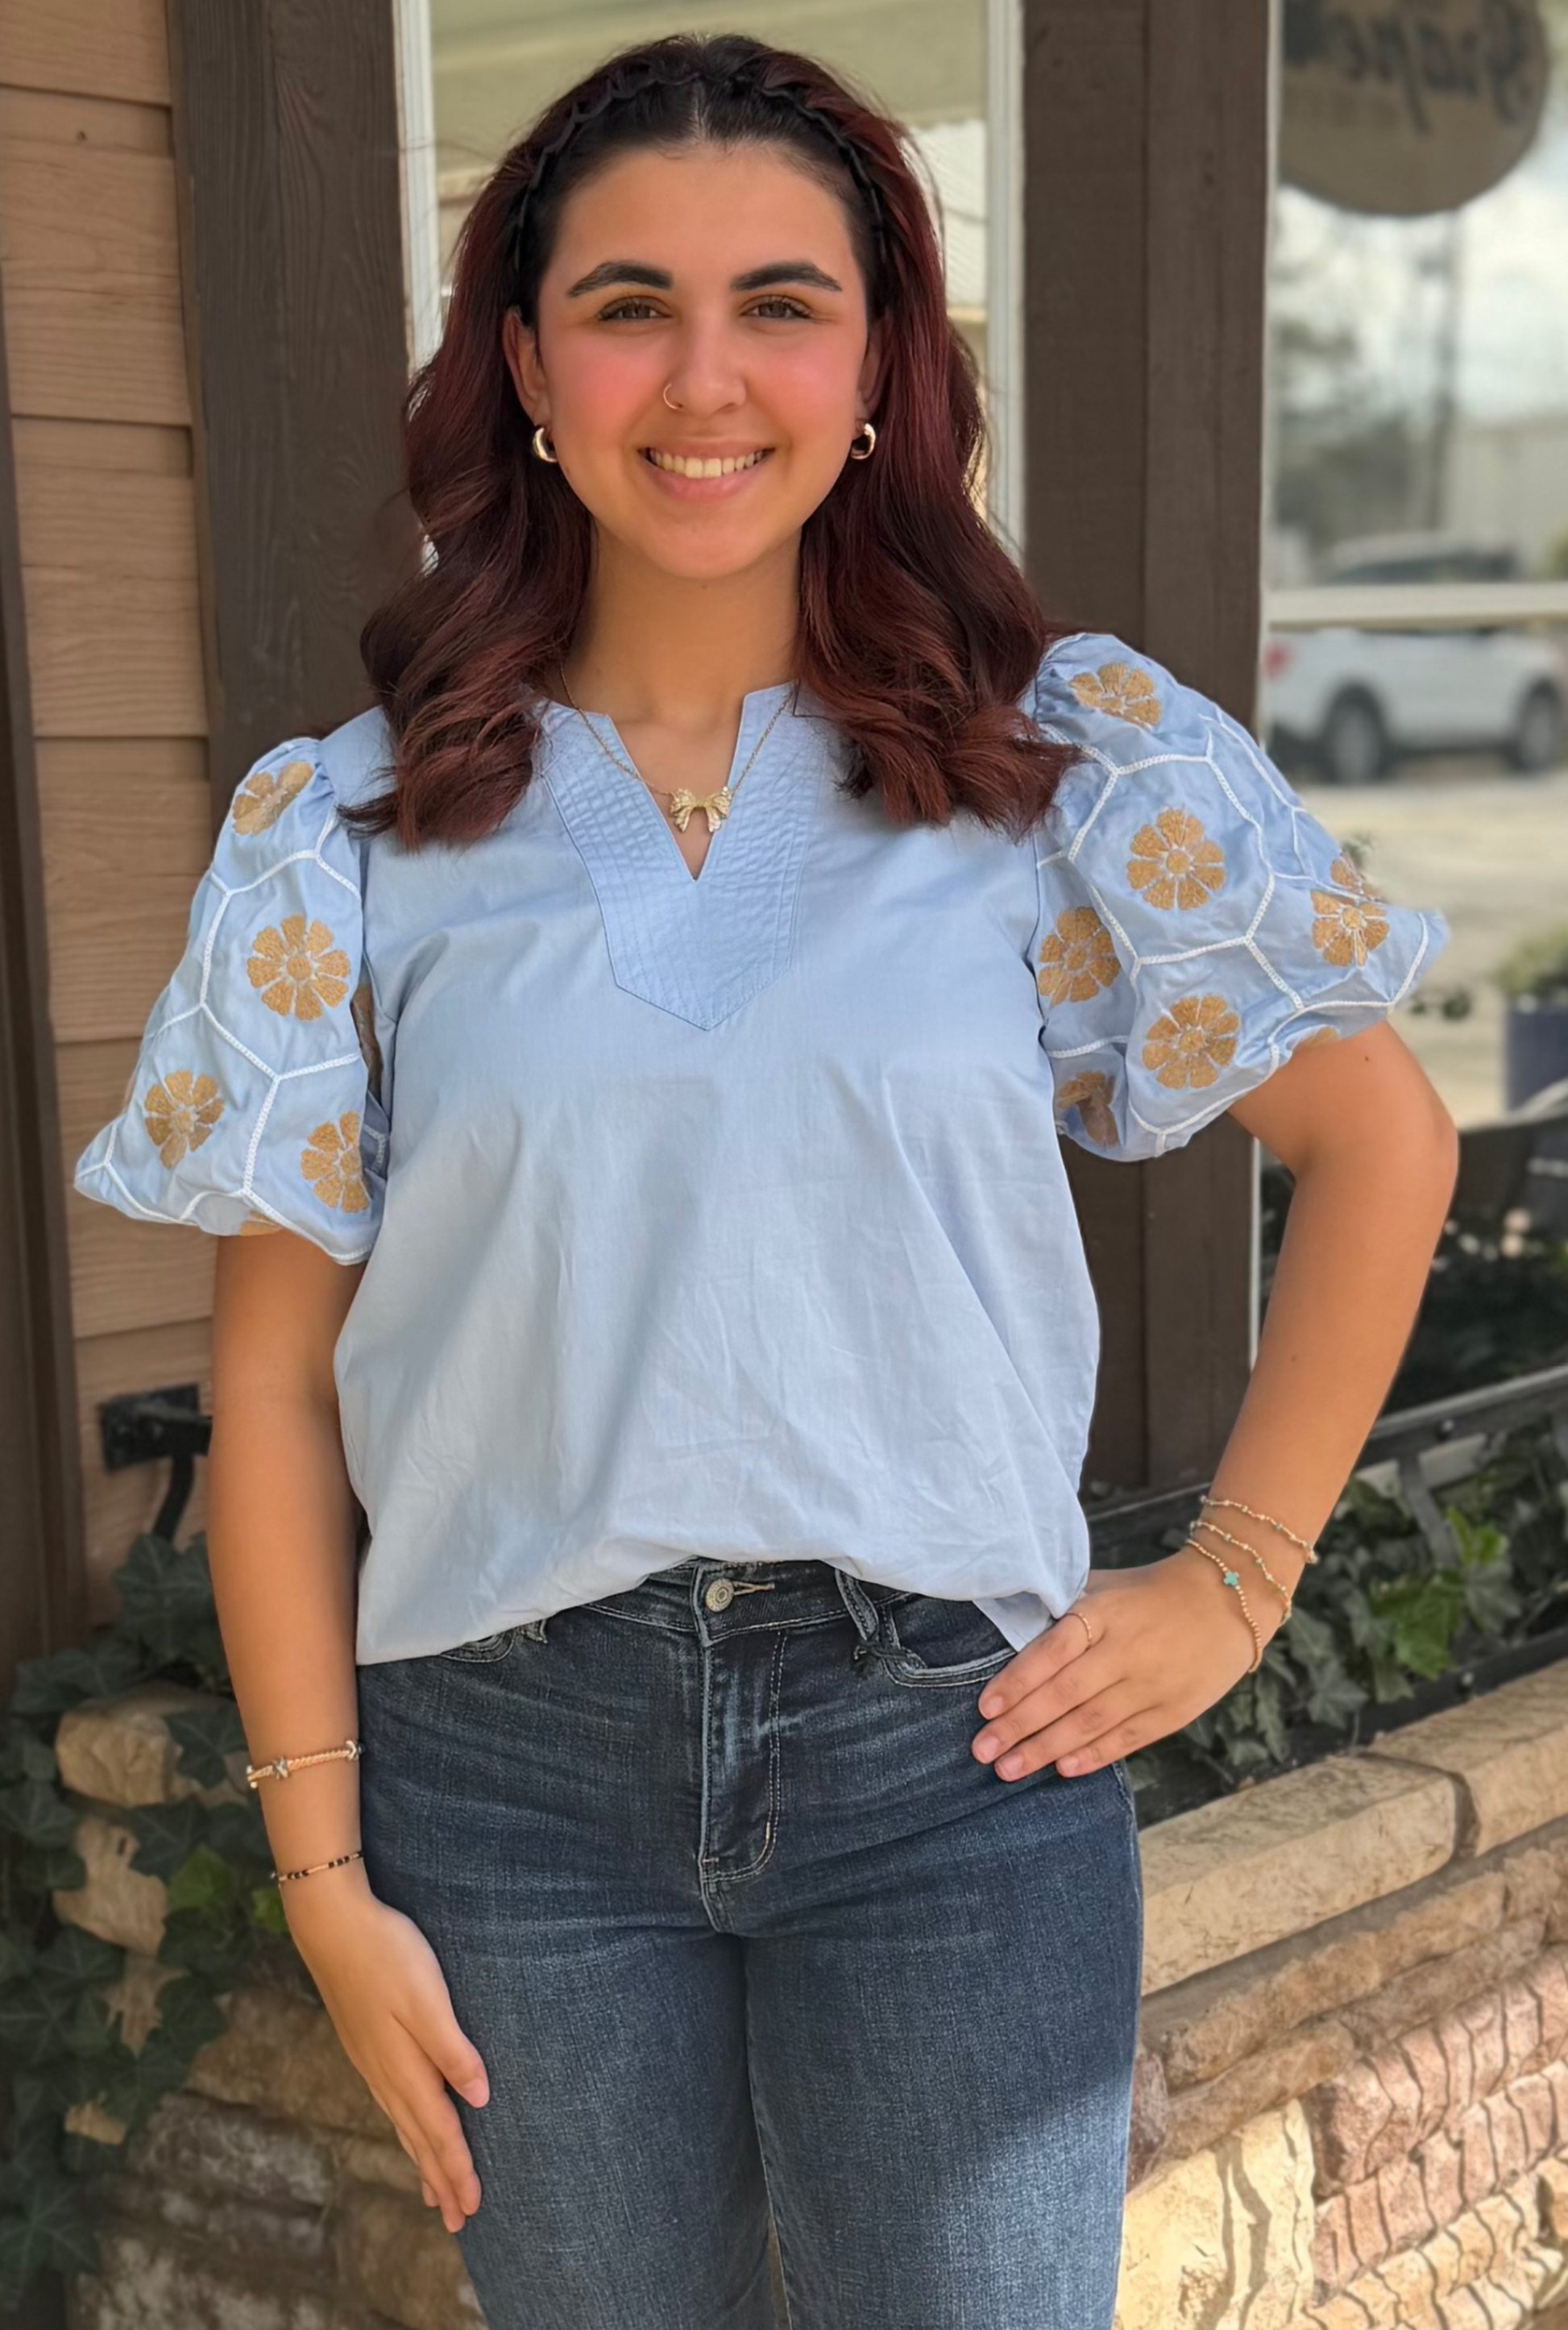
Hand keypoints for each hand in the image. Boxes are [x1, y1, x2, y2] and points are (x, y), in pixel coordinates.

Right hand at [283, 1878, 488, 2231]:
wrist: (332, 1924)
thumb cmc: (387, 1954)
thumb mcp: (427, 1998)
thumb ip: (452, 2049)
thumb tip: (479, 2098)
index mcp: (405, 2067)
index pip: (439, 2130)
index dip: (457, 2170)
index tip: (472, 2207)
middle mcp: (386, 2074)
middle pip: (419, 2138)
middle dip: (439, 2180)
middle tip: (458, 2219)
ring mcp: (372, 2062)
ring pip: (403, 2124)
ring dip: (421, 2160)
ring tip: (433, 2193)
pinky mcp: (365, 2045)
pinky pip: (391, 2104)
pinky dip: (405, 2129)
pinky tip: (407, 2128)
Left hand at [969, 1545, 1275, 1780]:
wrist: (1226, 1601)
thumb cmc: (1148, 1593)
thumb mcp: (1104, 1587)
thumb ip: (1062, 1609)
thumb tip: (1008, 1629)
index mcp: (1105, 1613)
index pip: (1054, 1650)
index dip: (1018, 1680)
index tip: (985, 1707)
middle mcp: (1126, 1650)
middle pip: (1065, 1693)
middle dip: (1020, 1725)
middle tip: (983, 1749)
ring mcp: (1151, 1683)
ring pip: (1091, 1722)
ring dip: (1046, 1749)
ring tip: (1008, 1768)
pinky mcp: (1173, 1710)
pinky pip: (1127, 1738)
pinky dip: (1093, 1755)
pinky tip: (1062, 1769)